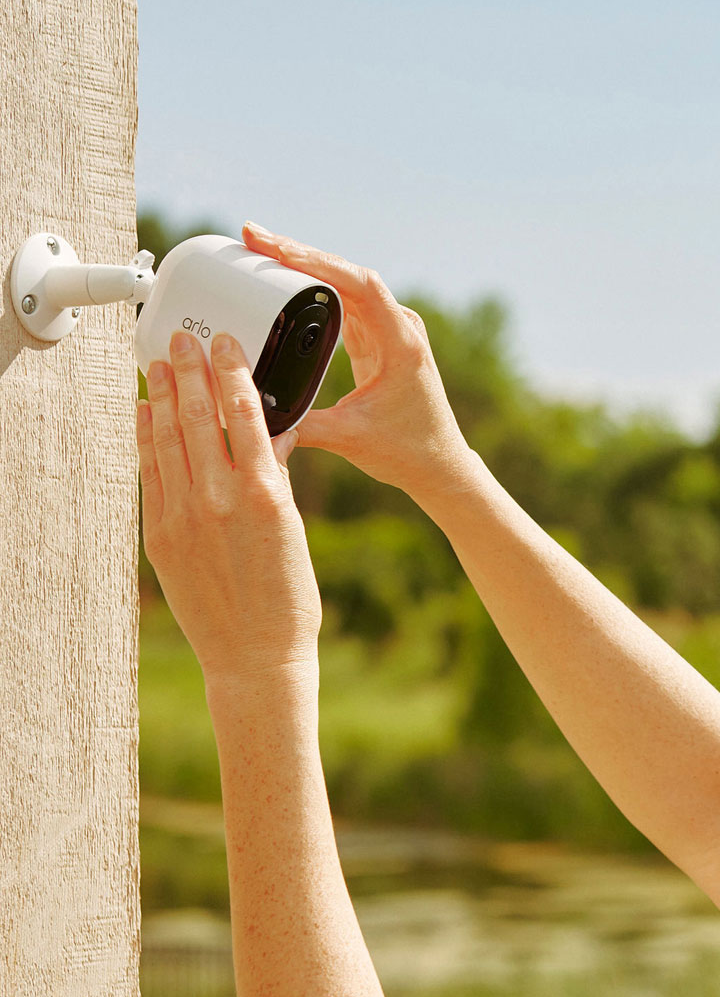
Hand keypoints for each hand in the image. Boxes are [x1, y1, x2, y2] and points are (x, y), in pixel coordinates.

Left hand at [139, 329, 322, 687]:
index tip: (225, 344)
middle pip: (199, 418)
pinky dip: (146, 440)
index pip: (245, 414)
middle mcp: (220, 499)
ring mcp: (184, 517)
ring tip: (159, 366)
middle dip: (189, 373)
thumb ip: (278, 478)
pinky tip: (146, 416)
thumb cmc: (288, 600)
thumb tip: (272, 434)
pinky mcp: (160, 536)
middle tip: (181, 340)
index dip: (232, 372)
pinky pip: (150, 475)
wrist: (256, 656)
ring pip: (168, 440)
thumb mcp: (295, 530)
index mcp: (265, 494)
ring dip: (163, 397)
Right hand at [240, 222, 477, 501]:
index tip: (277, 249)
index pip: (361, 285)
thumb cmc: (407, 451)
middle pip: (348, 275)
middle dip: (300, 254)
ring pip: (345, 285)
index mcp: (401, 344)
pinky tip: (284, 279)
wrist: (439, 464)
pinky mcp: (378, 340)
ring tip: (260, 250)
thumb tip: (254, 414)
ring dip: (305, 267)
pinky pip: (345, 303)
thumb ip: (302, 427)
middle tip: (254, 237)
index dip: (318, 262)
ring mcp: (390, 331)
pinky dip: (314, 290)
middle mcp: (399, 328)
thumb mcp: (350, 439)